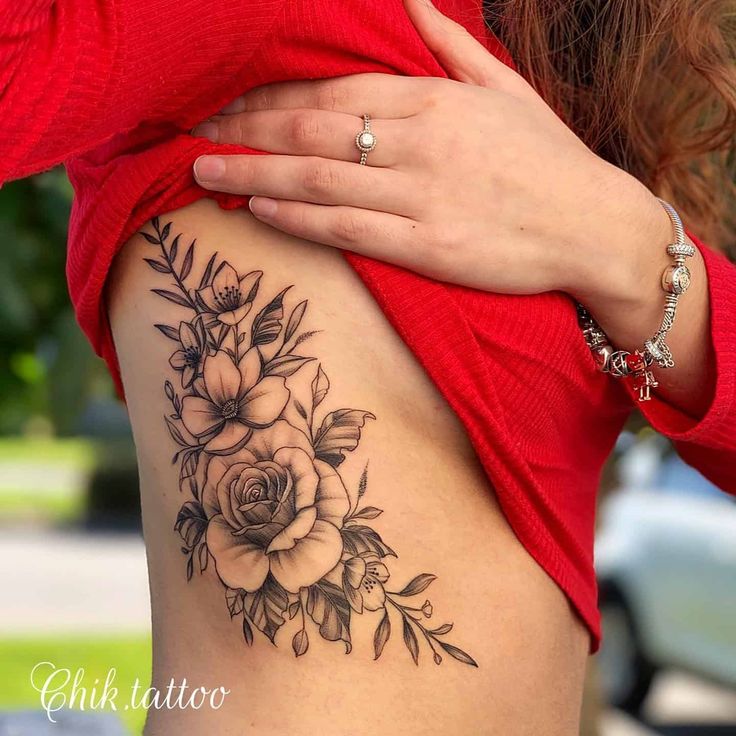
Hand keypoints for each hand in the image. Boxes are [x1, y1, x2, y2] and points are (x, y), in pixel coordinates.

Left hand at [191, 0, 670, 309]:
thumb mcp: (507, 90)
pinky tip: (259, 204)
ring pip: (320, 175)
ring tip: (203, 168)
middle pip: (314, 125)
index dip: (272, 92)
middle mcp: (420, 141)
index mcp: (435, 100)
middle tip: (194, 129)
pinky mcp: (427, 245)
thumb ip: (452, 45)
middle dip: (247, 125)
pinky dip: (299, 214)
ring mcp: (422, 193)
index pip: (335, 87)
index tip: (228, 99)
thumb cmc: (549, 161)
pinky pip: (348, 225)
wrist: (595, 228)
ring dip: (255, 168)